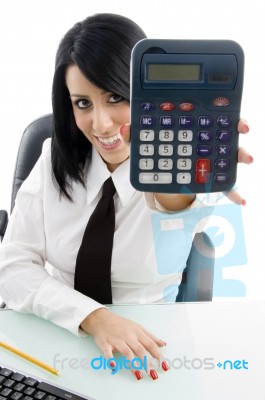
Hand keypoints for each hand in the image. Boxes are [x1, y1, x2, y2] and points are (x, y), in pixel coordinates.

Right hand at [80, 308, 167, 379]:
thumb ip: (150, 336)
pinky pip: (108, 353)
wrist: (101, 318)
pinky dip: (110, 360)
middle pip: (140, 350)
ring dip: (133, 365)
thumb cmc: (121, 324)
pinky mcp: (105, 344)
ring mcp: (116, 340)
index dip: (158, 355)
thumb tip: (163, 344)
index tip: (165, 366)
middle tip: (154, 375)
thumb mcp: (137, 327)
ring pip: (126, 352)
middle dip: (148, 363)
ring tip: (139, 376)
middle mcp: (128, 336)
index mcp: (137, 332)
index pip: (150, 344)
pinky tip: (114, 367)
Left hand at [120, 118, 252, 205]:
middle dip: (237, 127)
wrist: (158, 169)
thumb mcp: (143, 141)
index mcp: (192, 123)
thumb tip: (125, 130)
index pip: (210, 113)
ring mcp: (209, 157)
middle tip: (242, 127)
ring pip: (229, 153)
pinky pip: (223, 184)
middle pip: (225, 129)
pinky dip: (232, 191)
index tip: (231, 112)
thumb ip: (135, 135)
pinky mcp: (208, 176)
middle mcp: (205, 138)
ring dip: (240, 154)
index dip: (223, 110)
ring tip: (247, 158)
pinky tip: (240, 199)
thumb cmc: (155, 149)